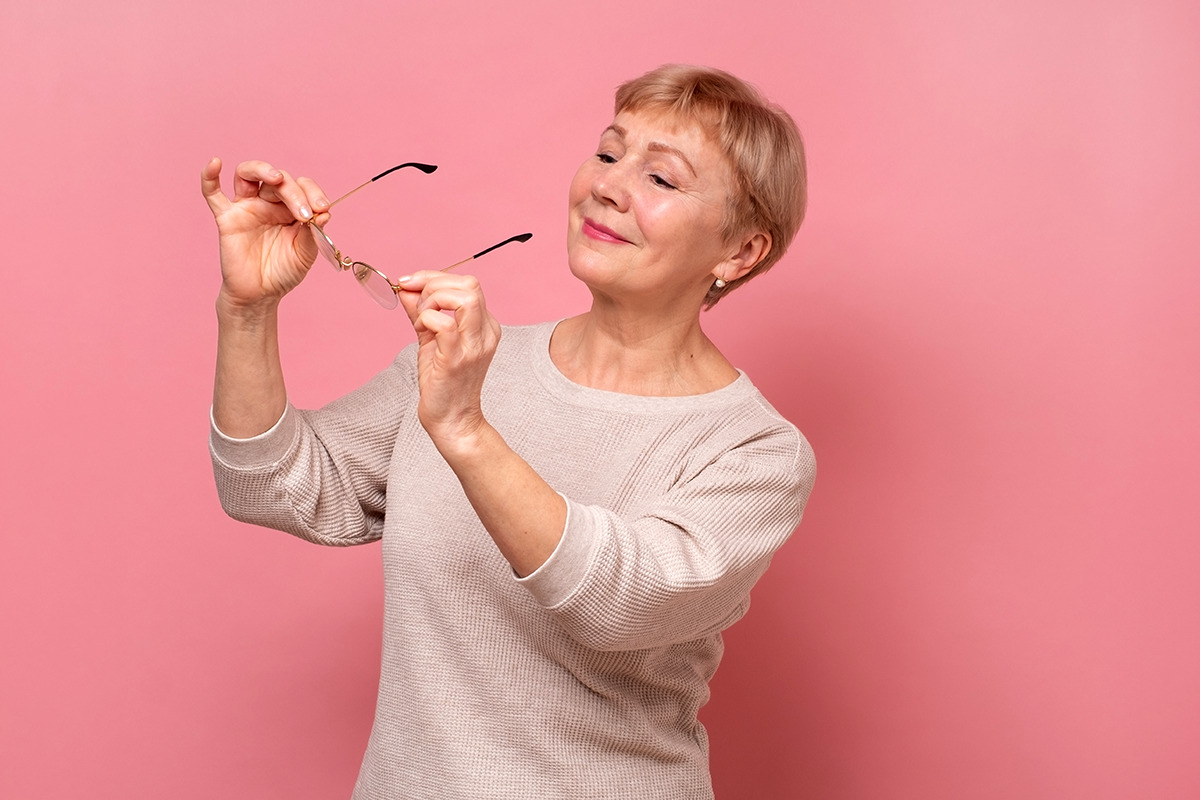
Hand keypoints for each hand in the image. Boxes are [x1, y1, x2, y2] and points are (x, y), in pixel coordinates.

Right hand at [200, 158, 331, 311]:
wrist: (260, 294)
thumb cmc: (283, 272)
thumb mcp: (305, 254)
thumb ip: (312, 232)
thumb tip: (324, 213)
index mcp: (292, 208)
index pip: (302, 187)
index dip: (313, 193)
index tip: (322, 208)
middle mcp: (269, 203)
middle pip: (279, 180)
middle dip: (294, 192)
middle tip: (304, 213)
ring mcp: (247, 208)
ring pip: (248, 174)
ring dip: (262, 170)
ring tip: (276, 178)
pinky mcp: (227, 218)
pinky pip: (213, 194)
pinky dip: (210, 177)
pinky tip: (215, 163)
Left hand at [395, 271, 501, 448]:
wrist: (452, 421)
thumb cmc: (444, 384)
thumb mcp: (431, 339)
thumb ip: (421, 312)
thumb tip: (406, 289)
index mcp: (484, 325)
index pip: (467, 283)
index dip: (434, 277)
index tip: (409, 283)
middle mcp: (485, 332)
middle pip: (470, 284)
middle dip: (434, 284)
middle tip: (416, 303)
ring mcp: (474, 346)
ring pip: (464, 298)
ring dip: (434, 299)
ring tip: (422, 317)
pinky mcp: (457, 359)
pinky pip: (445, 324)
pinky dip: (427, 318)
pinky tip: (422, 331)